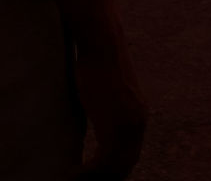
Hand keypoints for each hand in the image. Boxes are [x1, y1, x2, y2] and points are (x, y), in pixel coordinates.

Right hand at [73, 48, 146, 179]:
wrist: (102, 43)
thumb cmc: (97, 60)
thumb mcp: (105, 90)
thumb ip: (106, 108)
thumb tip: (95, 114)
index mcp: (139, 116)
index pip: (130, 155)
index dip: (115, 170)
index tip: (98, 177)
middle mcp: (138, 124)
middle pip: (124, 165)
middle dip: (106, 179)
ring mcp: (128, 126)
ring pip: (114, 168)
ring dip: (93, 179)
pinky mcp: (114, 126)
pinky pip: (102, 162)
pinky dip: (87, 173)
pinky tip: (71, 174)